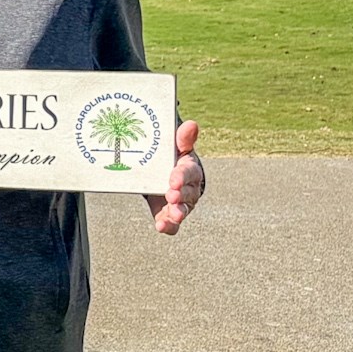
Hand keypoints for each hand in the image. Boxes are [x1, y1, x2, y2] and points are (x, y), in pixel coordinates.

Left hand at [146, 121, 203, 235]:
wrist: (165, 176)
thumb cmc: (172, 160)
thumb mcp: (177, 148)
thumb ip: (182, 139)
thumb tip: (191, 124)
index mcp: (190, 169)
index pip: (188, 172)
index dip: (181, 176)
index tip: (174, 179)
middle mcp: (189, 188)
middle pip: (187, 193)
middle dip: (180, 194)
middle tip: (171, 195)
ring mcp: (181, 203)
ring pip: (183, 209)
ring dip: (178, 212)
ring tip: (173, 215)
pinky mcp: (170, 215)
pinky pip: (173, 224)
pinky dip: (169, 227)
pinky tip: (161, 227)